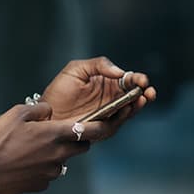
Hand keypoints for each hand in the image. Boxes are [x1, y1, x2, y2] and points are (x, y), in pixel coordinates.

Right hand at [0, 100, 118, 193]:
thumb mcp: (16, 114)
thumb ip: (38, 109)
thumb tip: (48, 110)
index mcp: (55, 134)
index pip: (89, 130)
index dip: (101, 127)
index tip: (107, 124)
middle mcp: (58, 154)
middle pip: (82, 147)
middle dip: (77, 141)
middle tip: (60, 136)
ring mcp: (51, 172)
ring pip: (63, 162)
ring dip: (56, 156)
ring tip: (33, 152)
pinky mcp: (41, 185)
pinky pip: (48, 175)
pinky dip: (42, 170)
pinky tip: (24, 165)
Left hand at [40, 56, 156, 122]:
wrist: (45, 113)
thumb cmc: (58, 90)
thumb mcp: (76, 69)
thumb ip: (99, 64)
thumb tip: (120, 72)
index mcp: (107, 83)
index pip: (128, 80)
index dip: (137, 79)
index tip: (142, 80)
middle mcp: (111, 99)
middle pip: (134, 96)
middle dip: (145, 94)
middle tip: (149, 92)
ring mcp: (108, 115)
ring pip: (129, 111)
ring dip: (137, 105)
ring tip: (141, 99)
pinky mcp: (101, 128)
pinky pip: (116, 124)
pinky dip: (123, 117)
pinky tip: (127, 109)